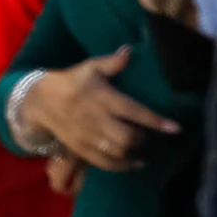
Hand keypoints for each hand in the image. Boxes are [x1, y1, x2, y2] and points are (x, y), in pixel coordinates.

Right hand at [11, 49, 177, 175]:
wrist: (40, 101)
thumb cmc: (71, 81)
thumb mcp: (89, 67)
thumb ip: (111, 62)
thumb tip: (129, 50)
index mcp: (103, 98)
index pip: (134, 111)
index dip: (156, 121)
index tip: (175, 128)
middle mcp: (97, 120)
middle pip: (127, 137)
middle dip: (143, 138)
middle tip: (150, 135)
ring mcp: (88, 137)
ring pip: (117, 151)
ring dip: (134, 152)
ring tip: (143, 148)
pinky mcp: (81, 149)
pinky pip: (104, 163)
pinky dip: (122, 166)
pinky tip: (134, 163)